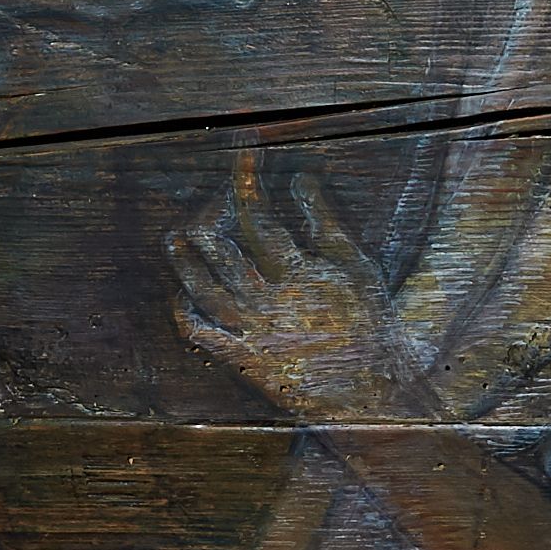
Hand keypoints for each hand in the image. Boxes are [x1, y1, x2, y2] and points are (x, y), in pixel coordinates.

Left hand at [168, 154, 437, 424]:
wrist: (375, 389)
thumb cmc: (369, 320)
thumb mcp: (355, 265)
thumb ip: (325, 221)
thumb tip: (301, 178)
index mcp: (299, 275)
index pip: (258, 220)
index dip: (244, 186)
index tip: (239, 160)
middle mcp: (270, 302)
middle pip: (221, 251)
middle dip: (210, 219)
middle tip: (210, 205)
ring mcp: (254, 332)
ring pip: (202, 289)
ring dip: (185, 261)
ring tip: (175, 237)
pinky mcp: (244, 361)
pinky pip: (201, 335)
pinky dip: (185, 313)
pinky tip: (181, 296)